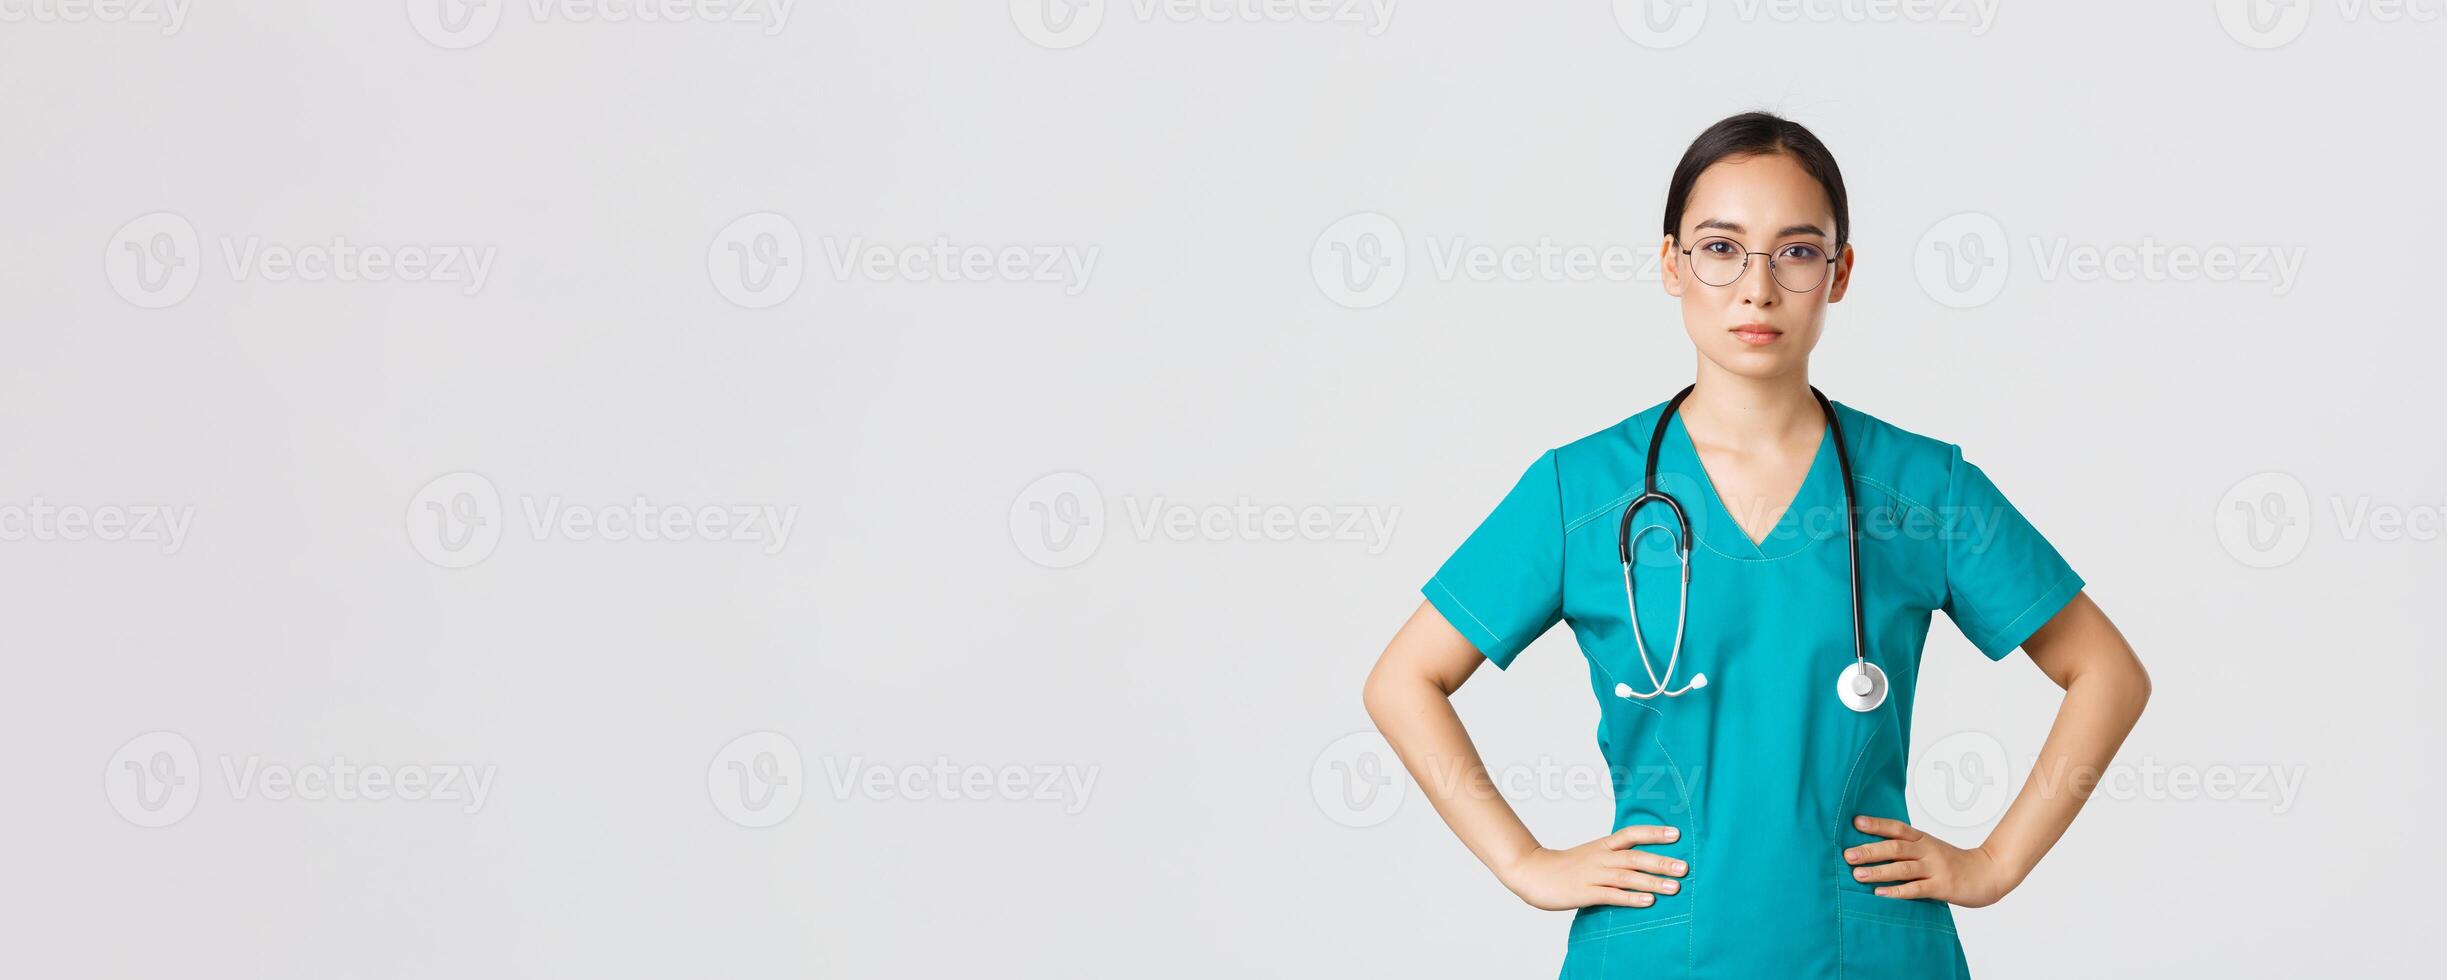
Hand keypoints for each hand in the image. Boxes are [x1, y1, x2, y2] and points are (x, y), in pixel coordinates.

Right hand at [1499, 825, 1687, 911]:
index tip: (1677, 833)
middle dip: (1661, 861)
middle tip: (1685, 866)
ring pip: (1627, 876)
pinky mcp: (1585, 893)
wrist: (1531, 872)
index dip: (1654, 833)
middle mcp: (1600, 858)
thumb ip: (1612, 857)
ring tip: (1675, 886)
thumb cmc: (1563, 867)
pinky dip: (1631, 898)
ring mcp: (1592, 875)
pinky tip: (1648, 901)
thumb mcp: (1590, 855)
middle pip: (1634, 856)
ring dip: (1652, 881)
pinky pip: (1612, 895)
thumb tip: (1640, 861)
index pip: (1631, 834)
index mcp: (1602, 846)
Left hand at [1844, 815, 2021, 907]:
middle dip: (1870, 850)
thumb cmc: (1954, 862)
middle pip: (1896, 847)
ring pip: (1903, 868)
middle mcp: (1928, 850)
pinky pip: (1916, 889)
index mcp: (1923, 839)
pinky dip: (1897, 891)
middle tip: (1848, 855)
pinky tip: (1881, 894)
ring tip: (1858, 875)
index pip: (1897, 828)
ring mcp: (1935, 869)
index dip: (1877, 824)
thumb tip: (1873, 847)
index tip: (1855, 822)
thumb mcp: (1931, 848)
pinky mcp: (1942, 887)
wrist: (1989, 873)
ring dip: (1879, 871)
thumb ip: (1908, 847)